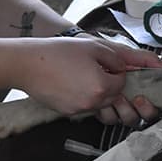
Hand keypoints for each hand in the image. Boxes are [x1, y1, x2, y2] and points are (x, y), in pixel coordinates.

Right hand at [17, 37, 161, 115]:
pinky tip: (76, 83)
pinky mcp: (68, 113)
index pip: (125, 83)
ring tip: (90, 77)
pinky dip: (88, 98)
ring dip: (103, 94)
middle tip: (103, 70)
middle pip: (117, 98)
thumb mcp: (95, 47)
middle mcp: (93, 103)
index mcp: (102, 87)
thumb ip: (120, 57)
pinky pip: (88, 108)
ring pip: (104, 105)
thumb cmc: (59, 52)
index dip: (120, 71)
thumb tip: (134, 67)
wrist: (27, 64)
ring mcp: (80, 110)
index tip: (110, 63)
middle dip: (115, 85)